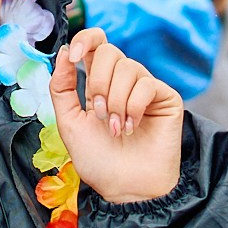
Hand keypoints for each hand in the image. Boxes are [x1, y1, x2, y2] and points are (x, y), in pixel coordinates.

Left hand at [49, 29, 182, 203]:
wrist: (124, 187)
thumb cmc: (98, 160)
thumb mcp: (69, 122)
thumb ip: (61, 87)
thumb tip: (64, 52)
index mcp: (98, 83)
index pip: (95, 44)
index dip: (85, 39)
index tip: (75, 56)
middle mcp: (122, 81)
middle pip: (109, 52)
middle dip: (98, 83)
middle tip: (100, 115)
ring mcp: (145, 88)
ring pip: (128, 67)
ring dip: (115, 101)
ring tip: (117, 129)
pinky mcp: (166, 98)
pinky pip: (147, 84)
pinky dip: (134, 107)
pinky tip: (133, 128)